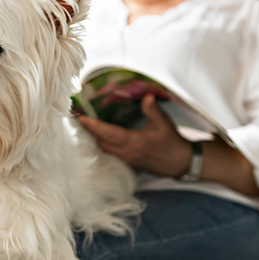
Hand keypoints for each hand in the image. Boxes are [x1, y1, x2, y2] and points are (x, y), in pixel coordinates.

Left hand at [77, 93, 192, 177]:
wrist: (179, 162)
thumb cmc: (171, 141)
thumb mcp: (163, 123)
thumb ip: (152, 109)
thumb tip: (146, 95)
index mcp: (134, 142)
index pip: (108, 134)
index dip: (93, 126)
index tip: (81, 117)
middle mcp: (126, 153)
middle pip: (100, 142)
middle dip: (89, 131)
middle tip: (79, 117)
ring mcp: (126, 160)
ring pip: (103, 149)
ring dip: (94, 138)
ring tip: (86, 124)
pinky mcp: (127, 163)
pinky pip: (109, 154)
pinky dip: (102, 144)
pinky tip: (99, 136)